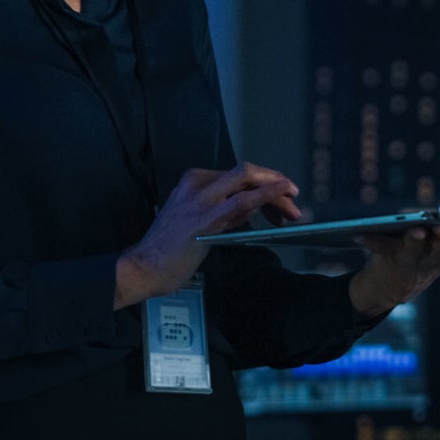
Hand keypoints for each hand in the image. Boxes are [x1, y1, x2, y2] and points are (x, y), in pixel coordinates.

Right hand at [114, 162, 301, 308]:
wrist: (145, 267)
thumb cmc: (170, 249)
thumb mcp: (200, 220)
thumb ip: (227, 209)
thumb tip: (257, 206)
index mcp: (194, 180)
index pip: (239, 175)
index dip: (265, 183)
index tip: (281, 197)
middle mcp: (197, 183)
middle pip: (247, 172)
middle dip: (276, 183)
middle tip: (294, 199)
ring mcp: (201, 198)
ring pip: (248, 180)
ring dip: (276, 193)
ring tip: (292, 210)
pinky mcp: (206, 217)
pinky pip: (242, 200)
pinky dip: (266, 194)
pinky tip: (282, 194)